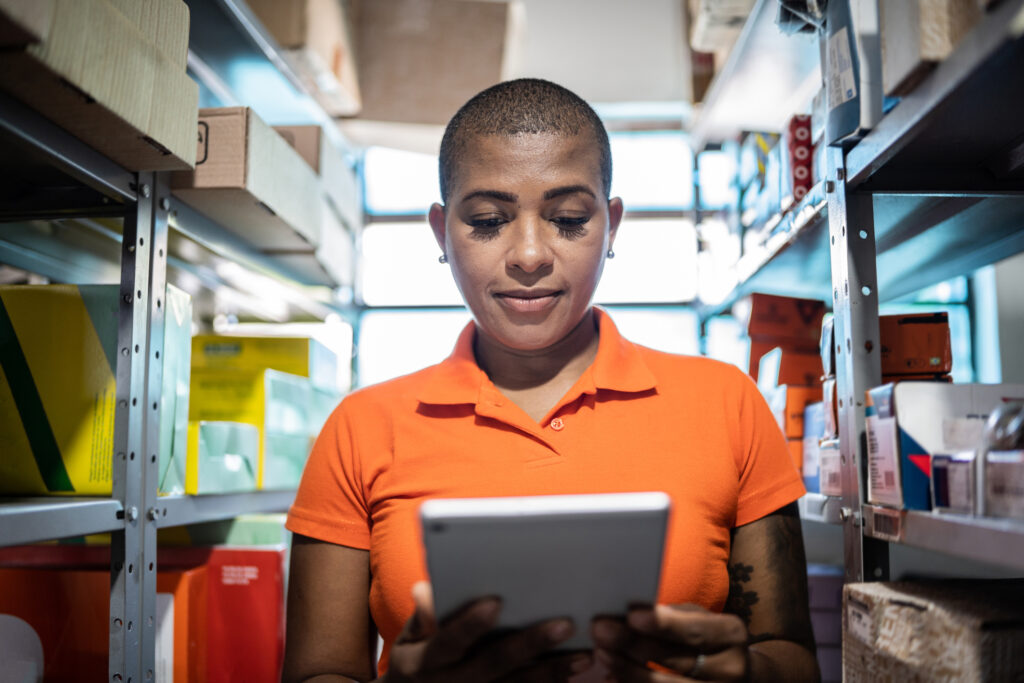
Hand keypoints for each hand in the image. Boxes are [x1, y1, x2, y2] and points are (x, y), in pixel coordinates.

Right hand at [383, 582, 592, 682]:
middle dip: (530, 644)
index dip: (469, 624)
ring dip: (551, 672)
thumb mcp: (408, 636)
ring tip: (585, 655)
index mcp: (423, 662)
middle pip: (493, 666)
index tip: (495, 601)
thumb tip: (426, 590)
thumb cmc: (416, 656)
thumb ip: (422, 615)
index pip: (447, 642)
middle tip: (565, 624)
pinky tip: (572, 674)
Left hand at [592, 604, 748, 681]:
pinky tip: (611, 676)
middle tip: (601, 630)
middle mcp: (731, 669)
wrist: (737, 673)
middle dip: (635, 646)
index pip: (695, 631)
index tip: (631, 616)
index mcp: (731, 635)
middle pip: (677, 661)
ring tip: (602, 654)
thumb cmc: (708, 637)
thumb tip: (633, 614)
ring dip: (628, 671)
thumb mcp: (701, 618)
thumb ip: (674, 617)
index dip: (663, 625)